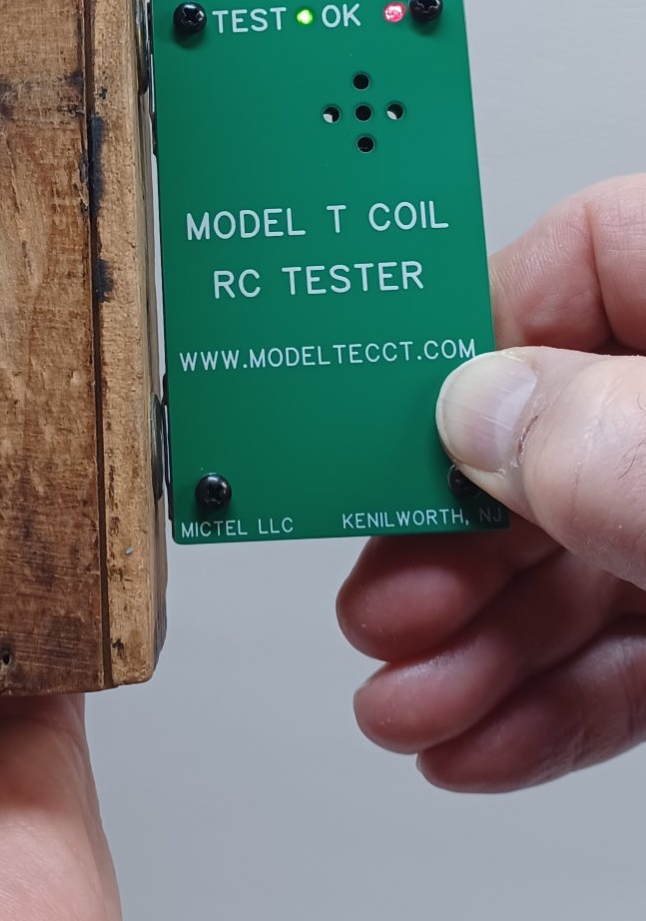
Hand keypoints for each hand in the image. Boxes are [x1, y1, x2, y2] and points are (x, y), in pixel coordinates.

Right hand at [337, 176, 645, 791]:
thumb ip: (623, 440)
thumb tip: (481, 415)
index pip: (576, 258)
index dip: (458, 339)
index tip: (371, 421)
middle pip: (546, 435)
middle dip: (447, 543)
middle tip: (377, 599)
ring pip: (575, 555)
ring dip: (475, 643)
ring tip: (408, 701)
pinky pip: (626, 640)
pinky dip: (549, 698)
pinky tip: (482, 735)